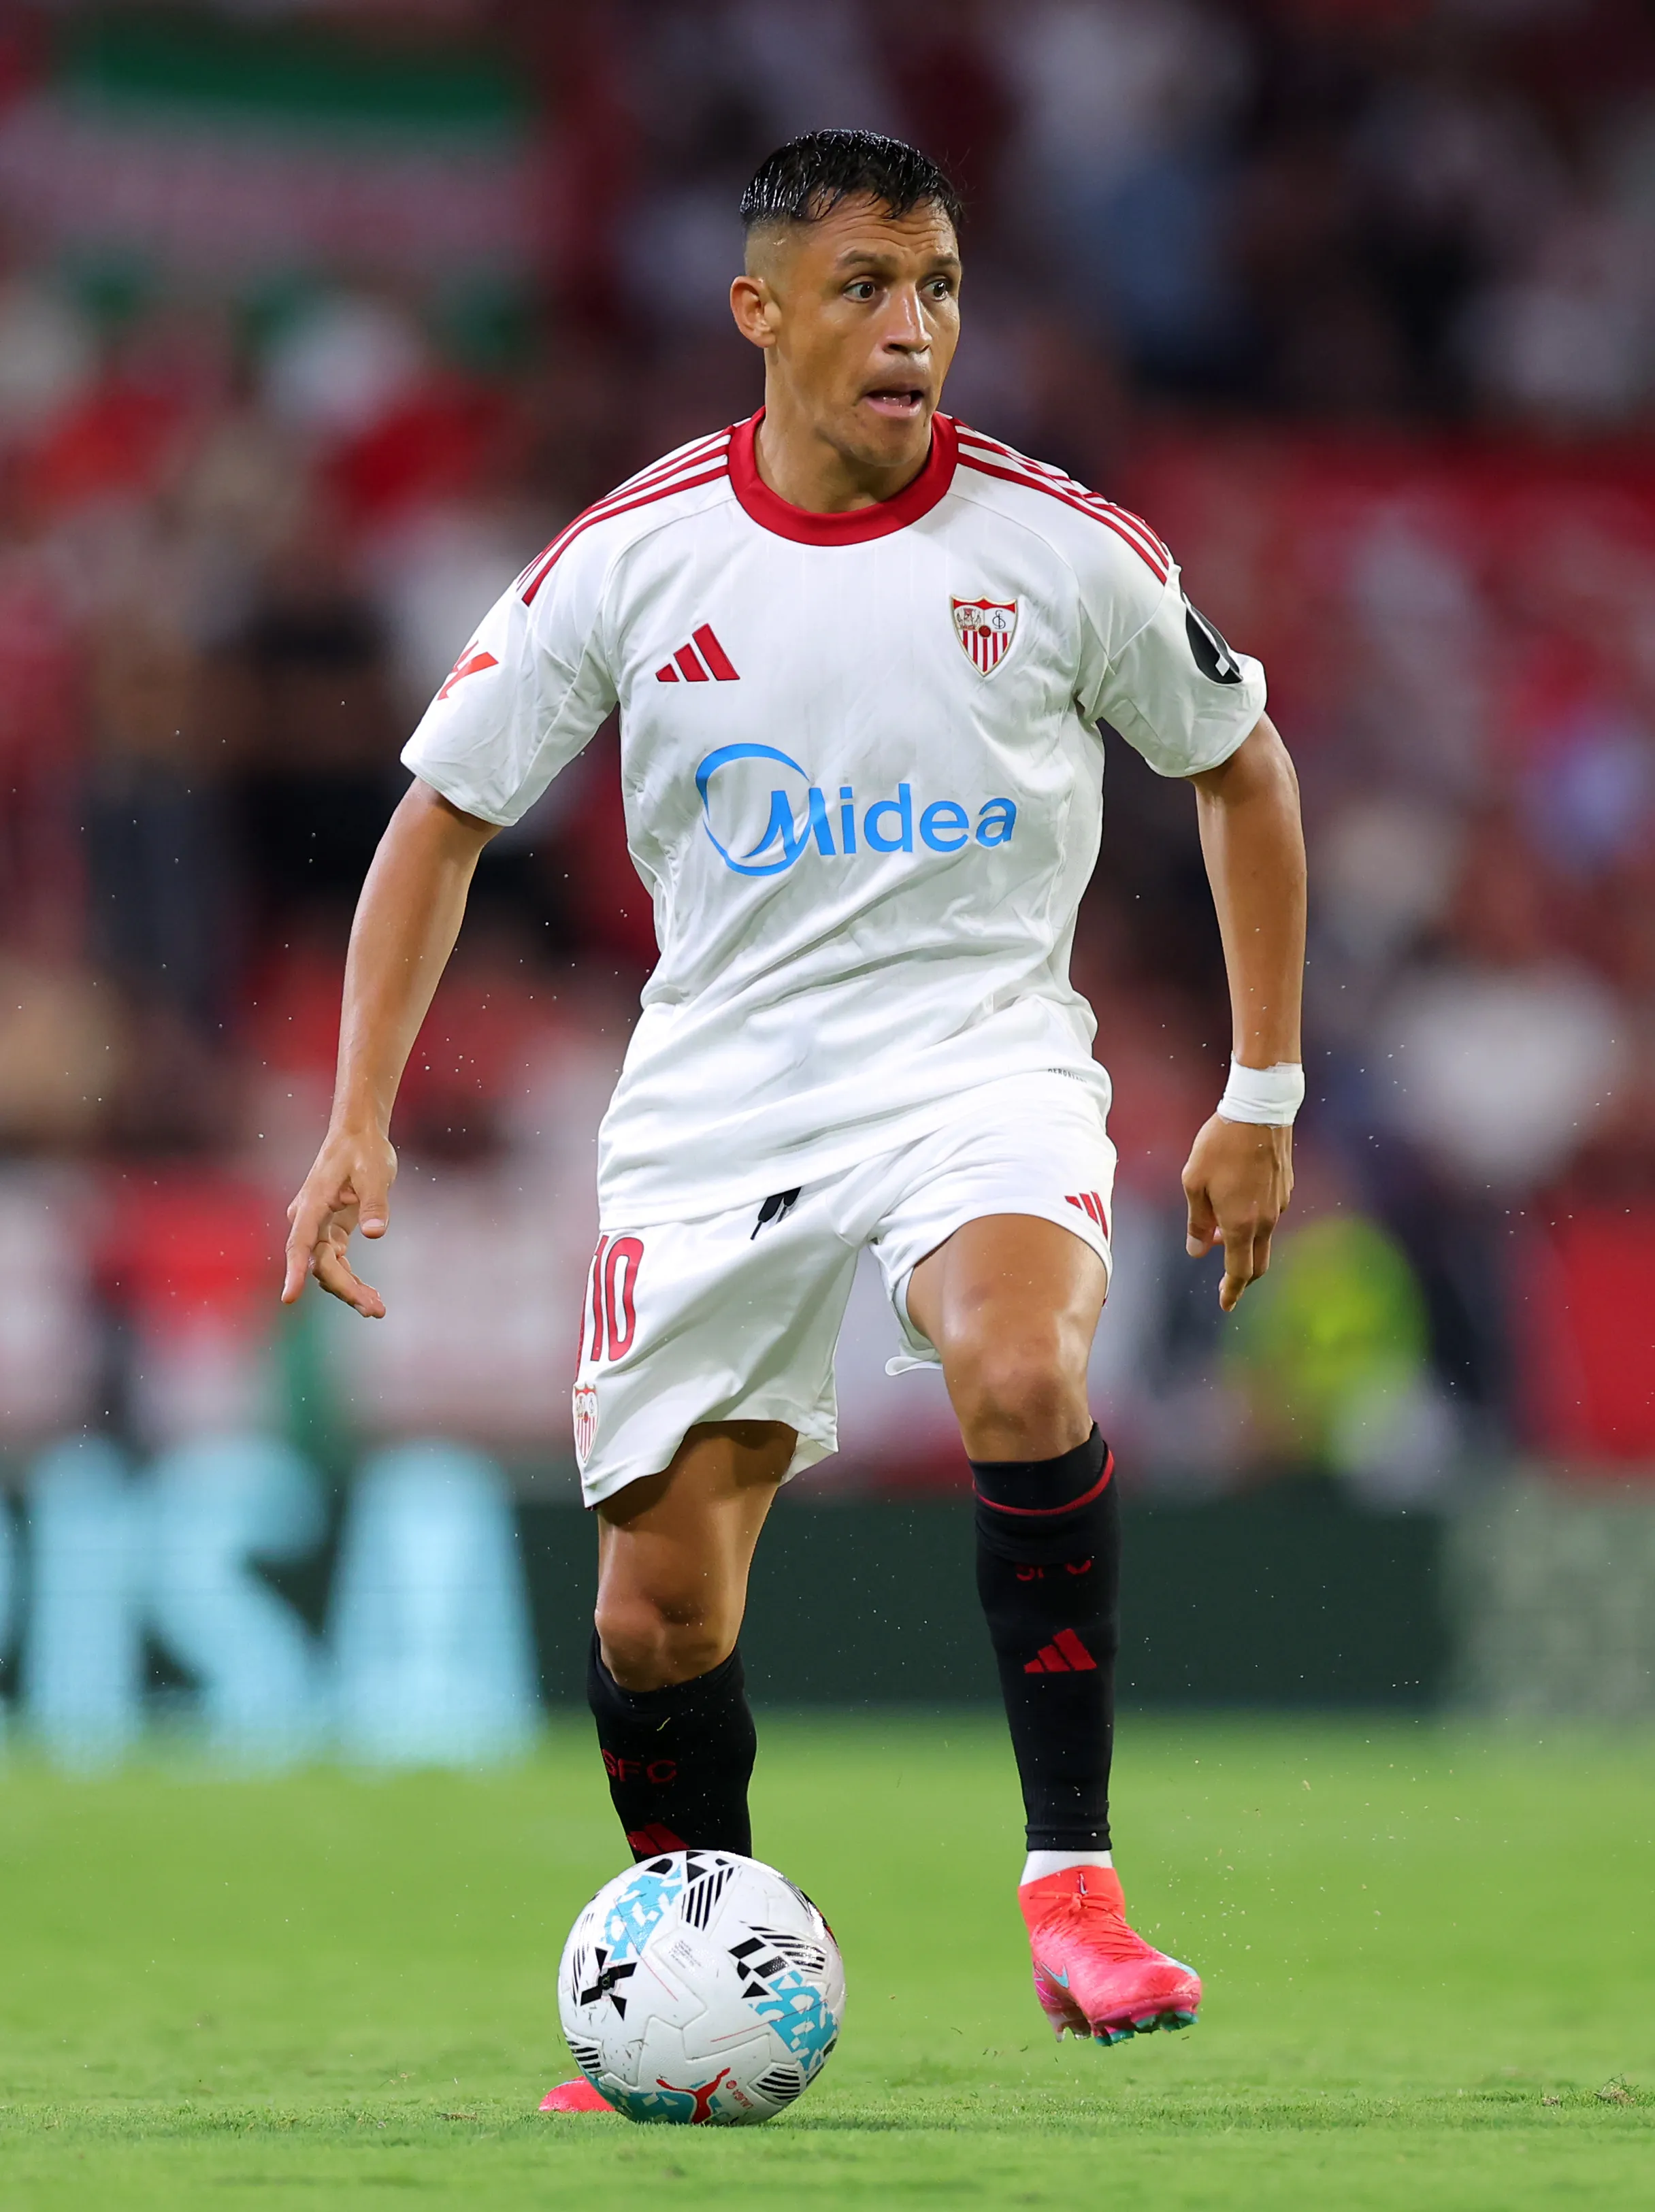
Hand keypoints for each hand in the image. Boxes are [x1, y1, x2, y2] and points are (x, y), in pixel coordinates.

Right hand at [281, 1125, 397, 1317]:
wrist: (358, 1134)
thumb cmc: (364, 1150)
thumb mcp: (374, 1173)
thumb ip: (375, 1203)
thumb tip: (375, 1233)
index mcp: (313, 1204)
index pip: (300, 1243)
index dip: (295, 1271)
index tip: (289, 1297)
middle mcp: (308, 1219)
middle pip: (320, 1263)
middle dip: (345, 1289)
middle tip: (376, 1310)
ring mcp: (318, 1227)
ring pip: (328, 1268)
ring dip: (350, 1290)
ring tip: (378, 1310)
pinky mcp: (331, 1231)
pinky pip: (337, 1263)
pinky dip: (352, 1280)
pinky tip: (372, 1297)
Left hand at [1182, 1115, 1293, 1313]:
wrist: (1259, 1109)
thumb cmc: (1220, 1145)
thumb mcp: (1194, 1182)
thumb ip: (1197, 1221)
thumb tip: (1196, 1251)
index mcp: (1240, 1224)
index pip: (1239, 1271)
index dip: (1232, 1291)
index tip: (1225, 1305)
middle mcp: (1265, 1220)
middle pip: (1258, 1263)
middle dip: (1242, 1277)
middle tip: (1226, 1283)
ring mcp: (1280, 1204)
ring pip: (1262, 1237)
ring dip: (1243, 1242)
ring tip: (1216, 1228)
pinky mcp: (1286, 1187)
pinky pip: (1269, 1214)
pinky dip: (1253, 1220)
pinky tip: (1236, 1201)